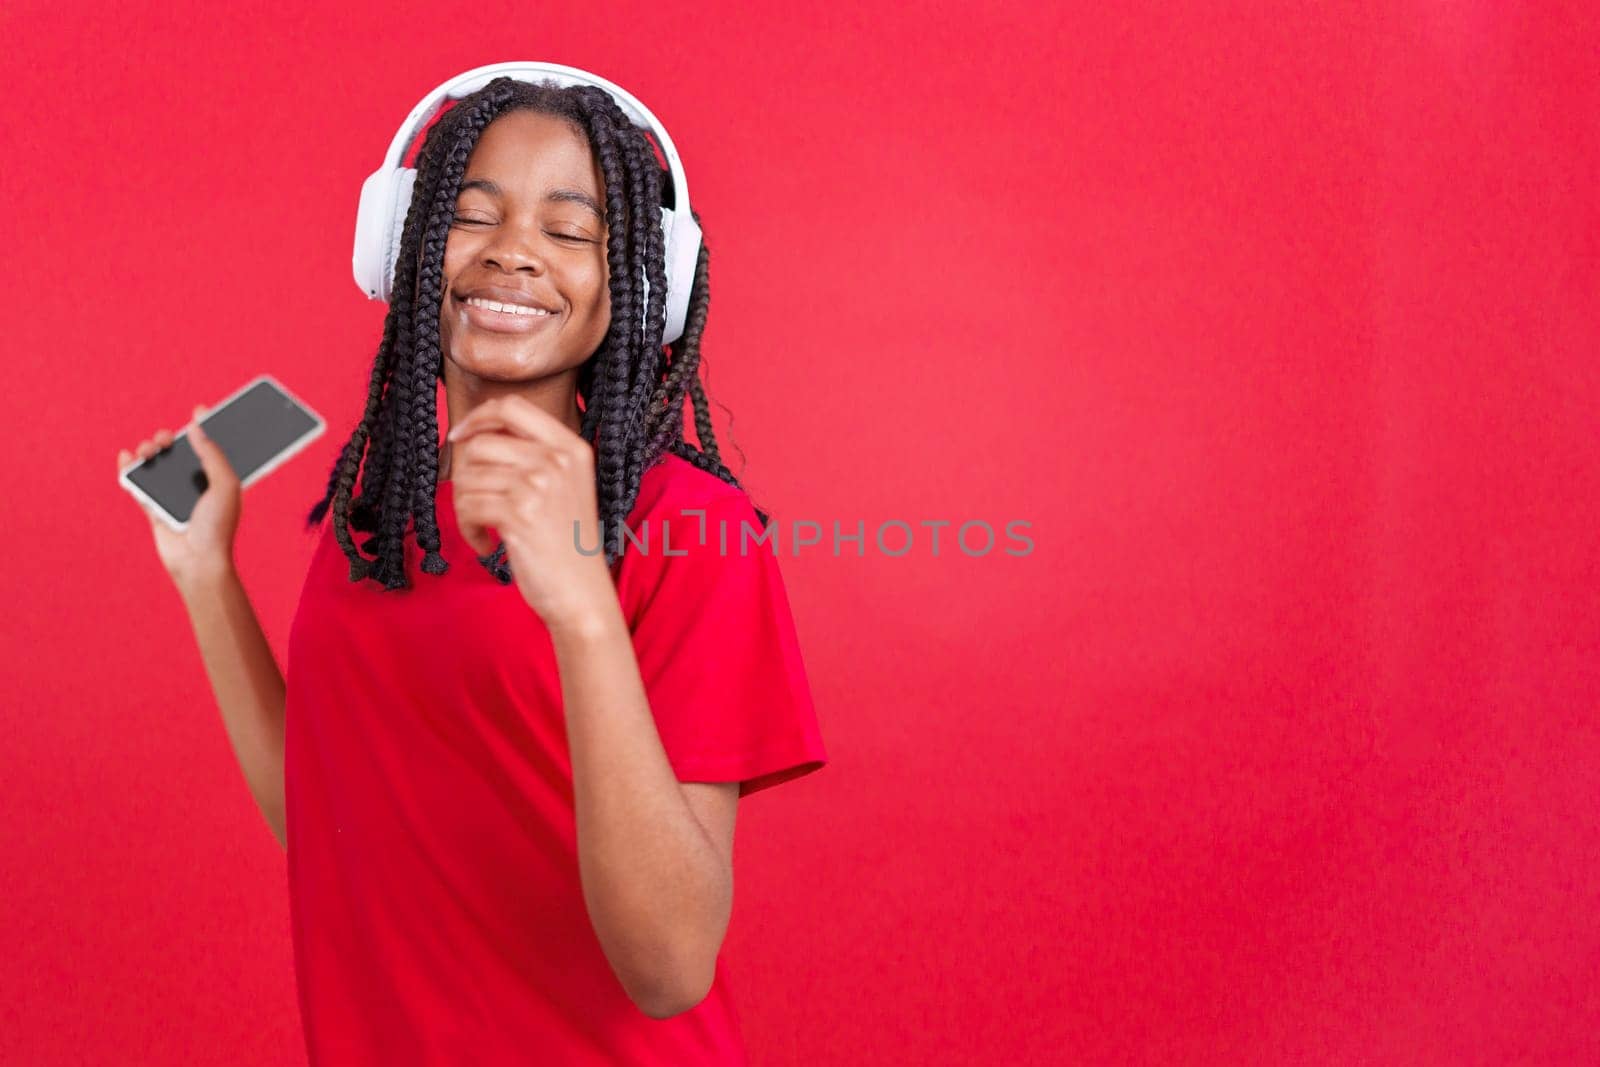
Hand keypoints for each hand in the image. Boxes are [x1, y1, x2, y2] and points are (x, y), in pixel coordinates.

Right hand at [117, 404, 241, 591]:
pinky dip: (129, 469)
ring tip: (149, 450)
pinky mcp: (152, 507)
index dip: (205, 428)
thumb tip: (197, 427)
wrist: (198, 561)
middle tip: (168, 438)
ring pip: (156, 464)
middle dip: (170, 438)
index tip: (198, 409)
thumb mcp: (225, 484)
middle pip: (178, 453)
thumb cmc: (218, 525)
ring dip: (149, 451)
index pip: (211, 448)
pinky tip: (127, 456)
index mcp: (218, 479)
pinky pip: (137, 485)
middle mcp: (195, 485)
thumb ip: (212, 455)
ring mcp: (172, 495)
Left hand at [446, 396, 616, 630]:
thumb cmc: (565, 544)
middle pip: (481, 444)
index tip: (459, 437)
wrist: (582, 592)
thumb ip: (532, 455)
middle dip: (466, 477)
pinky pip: (468, 506)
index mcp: (571, 446)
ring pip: (468, 476)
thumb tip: (472, 436)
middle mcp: (557, 459)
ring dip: (465, 507)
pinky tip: (486, 544)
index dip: (478, 417)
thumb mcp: (562, 487)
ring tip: (484, 529)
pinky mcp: (519, 513)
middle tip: (476, 505)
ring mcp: (539, 484)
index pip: (512, 406)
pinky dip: (468, 529)